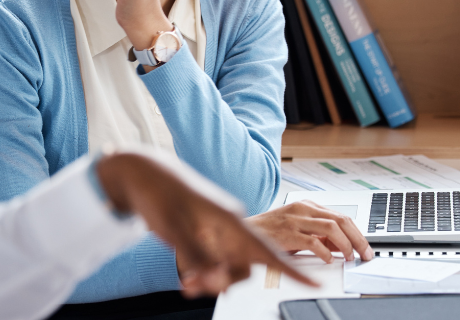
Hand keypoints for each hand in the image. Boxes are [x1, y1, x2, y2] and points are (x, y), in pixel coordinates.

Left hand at [95, 151, 317, 296]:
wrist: (142, 173)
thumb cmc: (159, 194)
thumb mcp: (175, 230)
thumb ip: (198, 258)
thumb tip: (219, 283)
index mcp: (230, 220)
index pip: (269, 250)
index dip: (294, 270)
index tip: (317, 284)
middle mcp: (229, 226)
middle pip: (244, 267)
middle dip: (223, 282)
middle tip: (190, 285)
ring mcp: (218, 231)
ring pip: (228, 267)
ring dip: (210, 279)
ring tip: (185, 281)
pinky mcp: (207, 235)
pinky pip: (215, 262)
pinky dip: (203, 273)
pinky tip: (186, 277)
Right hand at [248, 200, 373, 262]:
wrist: (247, 231)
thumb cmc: (272, 231)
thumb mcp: (299, 229)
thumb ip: (320, 235)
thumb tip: (341, 246)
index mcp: (308, 206)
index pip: (342, 217)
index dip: (357, 233)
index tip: (365, 247)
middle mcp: (304, 209)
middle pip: (341, 220)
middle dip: (358, 239)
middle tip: (365, 253)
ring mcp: (296, 219)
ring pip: (331, 228)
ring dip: (345, 244)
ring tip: (349, 257)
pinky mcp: (288, 233)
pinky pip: (313, 241)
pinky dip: (325, 252)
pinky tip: (328, 259)